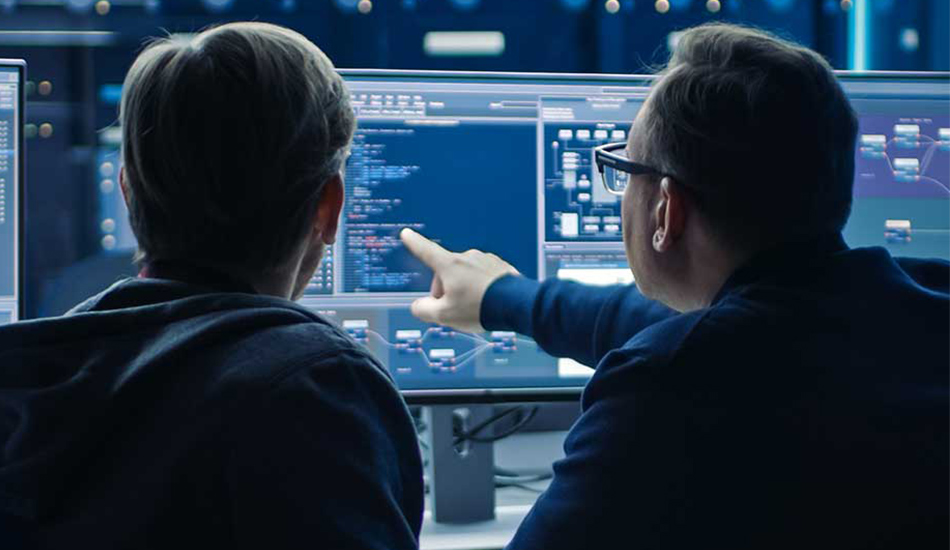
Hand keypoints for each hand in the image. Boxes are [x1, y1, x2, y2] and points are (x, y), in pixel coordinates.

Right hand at [400, 228, 519, 333]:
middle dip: (446, 290)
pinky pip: (484, 277)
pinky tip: (489, 303)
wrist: (516, 305)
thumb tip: (419, 306)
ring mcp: (485, 260)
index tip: (407, 234)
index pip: (425, 250)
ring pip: (466, 276)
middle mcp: (467, 257)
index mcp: (450, 265)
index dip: (414, 243)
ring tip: (476, 309)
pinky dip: (482, 288)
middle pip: (447, 273)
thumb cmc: (479, 308)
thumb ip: (424, 310)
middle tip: (454, 310)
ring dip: (465, 290)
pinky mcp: (500, 267)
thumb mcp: (444, 316)